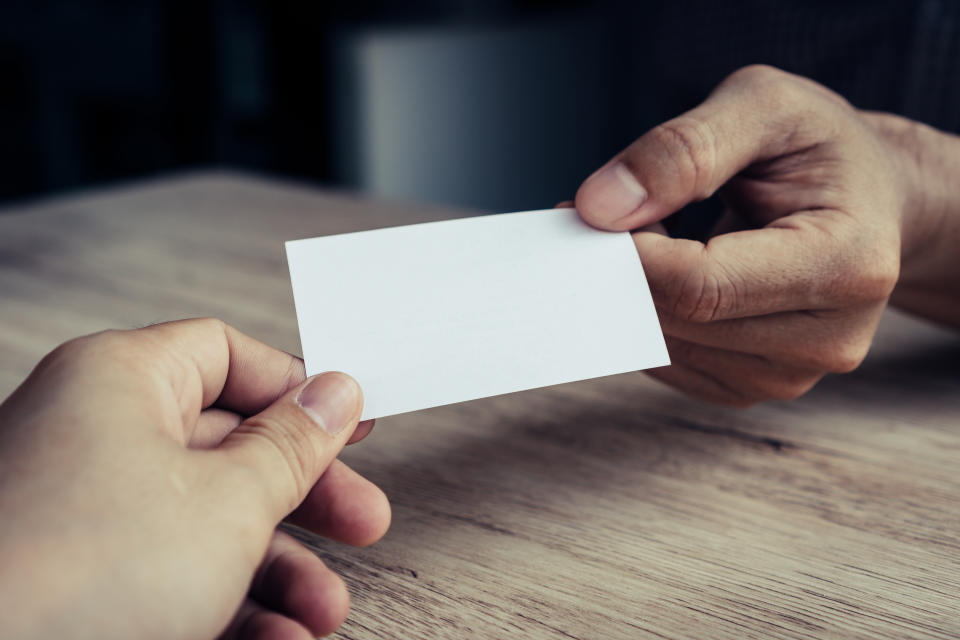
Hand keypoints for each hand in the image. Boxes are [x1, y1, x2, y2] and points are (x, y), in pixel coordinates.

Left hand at [0, 319, 389, 638]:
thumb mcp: (227, 501)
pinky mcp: (80, 583)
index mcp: (120, 383)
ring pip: (207, 526)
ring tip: (321, 611)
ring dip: (279, 572)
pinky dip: (231, 608)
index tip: (348, 422)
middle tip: (360, 520)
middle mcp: (95, 438)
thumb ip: (291, 446)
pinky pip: (171, 578)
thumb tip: (333, 396)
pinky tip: (274, 638)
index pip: (227, 354)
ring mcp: (84, 514)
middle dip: (305, 499)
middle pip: (230, 448)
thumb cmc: (73, 578)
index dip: (296, 388)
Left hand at [575, 65, 959, 405]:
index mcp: (849, 264)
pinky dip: (645, 317)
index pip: (702, 285)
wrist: (868, 199)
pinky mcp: (754, 387)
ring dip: (630, 293)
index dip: (630, 254)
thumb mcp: (765, 105)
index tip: (589, 210)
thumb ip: (683, 148)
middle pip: (678, 321)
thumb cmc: (819, 148)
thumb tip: (600, 207)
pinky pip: (667, 363)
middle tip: (601, 213)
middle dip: (620, 269)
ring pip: (664, 347)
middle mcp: (829, 339)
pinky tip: (666, 273)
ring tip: (651, 232)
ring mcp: (792, 374)